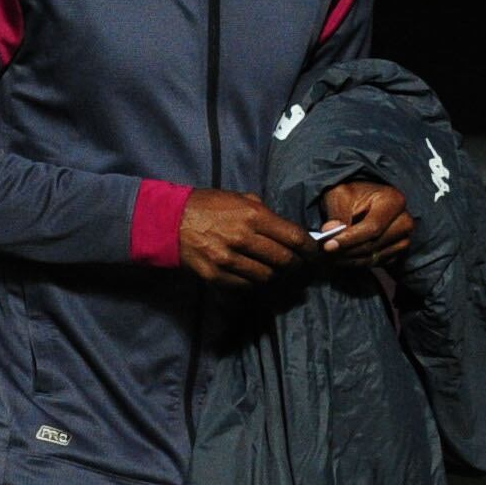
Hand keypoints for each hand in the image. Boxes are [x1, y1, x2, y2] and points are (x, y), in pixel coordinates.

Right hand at [176, 186, 310, 284]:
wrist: (171, 221)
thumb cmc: (209, 206)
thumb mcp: (239, 199)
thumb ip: (266, 214)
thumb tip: (290, 230)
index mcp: (252, 215)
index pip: (293, 237)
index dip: (309, 248)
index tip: (314, 252)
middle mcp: (243, 238)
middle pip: (284, 260)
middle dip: (297, 265)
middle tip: (301, 266)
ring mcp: (229, 259)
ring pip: (268, 276)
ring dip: (277, 276)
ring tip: (279, 272)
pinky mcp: (217, 275)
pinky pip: (247, 285)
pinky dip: (256, 282)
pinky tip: (256, 275)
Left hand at [311, 178, 412, 263]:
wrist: (365, 201)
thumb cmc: (353, 194)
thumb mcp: (340, 195)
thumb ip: (337, 213)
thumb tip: (330, 231)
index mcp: (394, 201)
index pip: (372, 227)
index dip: (349, 239)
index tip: (328, 246)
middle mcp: (404, 221)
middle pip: (374, 244)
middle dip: (347, 251)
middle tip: (325, 253)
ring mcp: (404, 237)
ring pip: (374, 257)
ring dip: (350, 259)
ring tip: (330, 255)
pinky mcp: (398, 250)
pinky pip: (377, 263)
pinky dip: (358, 263)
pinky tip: (344, 256)